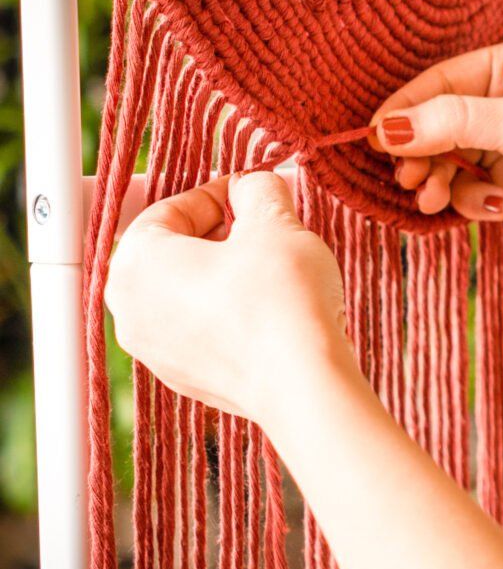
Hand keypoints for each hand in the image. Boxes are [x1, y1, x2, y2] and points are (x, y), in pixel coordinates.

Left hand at [104, 171, 357, 427]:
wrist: (303, 382)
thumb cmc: (281, 299)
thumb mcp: (274, 222)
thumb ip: (257, 190)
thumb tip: (254, 185)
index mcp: (136, 263)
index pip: (167, 209)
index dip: (216, 193)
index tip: (250, 191)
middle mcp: (132, 311)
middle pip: (174, 253)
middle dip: (221, 235)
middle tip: (265, 226)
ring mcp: (158, 352)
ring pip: (188, 294)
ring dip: (227, 274)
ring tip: (275, 267)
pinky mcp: (189, 380)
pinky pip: (204, 331)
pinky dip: (231, 313)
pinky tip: (273, 308)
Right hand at [371, 41, 502, 257]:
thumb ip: (453, 123)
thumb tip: (388, 127)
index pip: (437, 83)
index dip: (404, 111)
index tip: (376, 137)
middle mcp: (498, 104)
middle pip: (432, 125)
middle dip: (419, 154)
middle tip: (410, 178)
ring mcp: (498, 147)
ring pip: (442, 162)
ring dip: (436, 183)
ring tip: (433, 201)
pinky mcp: (500, 186)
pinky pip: (462, 192)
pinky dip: (469, 202)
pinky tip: (497, 208)